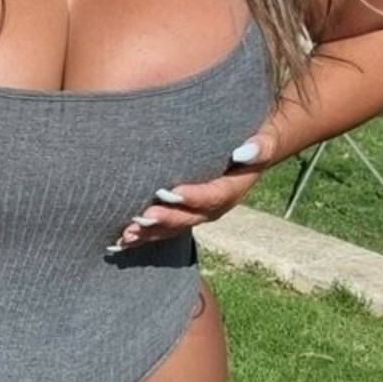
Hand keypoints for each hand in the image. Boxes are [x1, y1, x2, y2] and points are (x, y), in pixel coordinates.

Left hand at [111, 127, 275, 250]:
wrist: (250, 150)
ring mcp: (197, 214)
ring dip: (149, 233)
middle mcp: (214, 207)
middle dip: (165, 220)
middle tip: (140, 218)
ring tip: (125, 235)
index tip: (169, 193)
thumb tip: (244, 151)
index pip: (214, 196)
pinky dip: (142, 235)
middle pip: (189, 218)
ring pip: (173, 228)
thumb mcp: (264, 140)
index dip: (193, 197)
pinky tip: (119, 242)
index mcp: (233, 189)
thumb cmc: (253, 139)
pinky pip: (162, 229)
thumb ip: (259, 147)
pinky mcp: (182, 215)